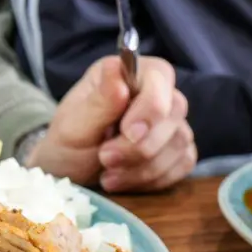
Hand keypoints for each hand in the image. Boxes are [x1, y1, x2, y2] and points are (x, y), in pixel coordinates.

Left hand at [26, 54, 195, 192]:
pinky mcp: (178, 150)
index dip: (150, 105)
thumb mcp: (73, 126)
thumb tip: (116, 70)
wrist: (71, 175)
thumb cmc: (68, 144)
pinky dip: (155, 178)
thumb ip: (98, 102)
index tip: (128, 133)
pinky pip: (184, 163)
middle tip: (105, 159)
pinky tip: (127, 180)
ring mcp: (169, 122)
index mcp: (125, 74)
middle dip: (141, 145)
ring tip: (108, 175)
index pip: (159, 75)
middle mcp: (153, 92)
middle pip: (174, 111)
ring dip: (144, 167)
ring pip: (180, 141)